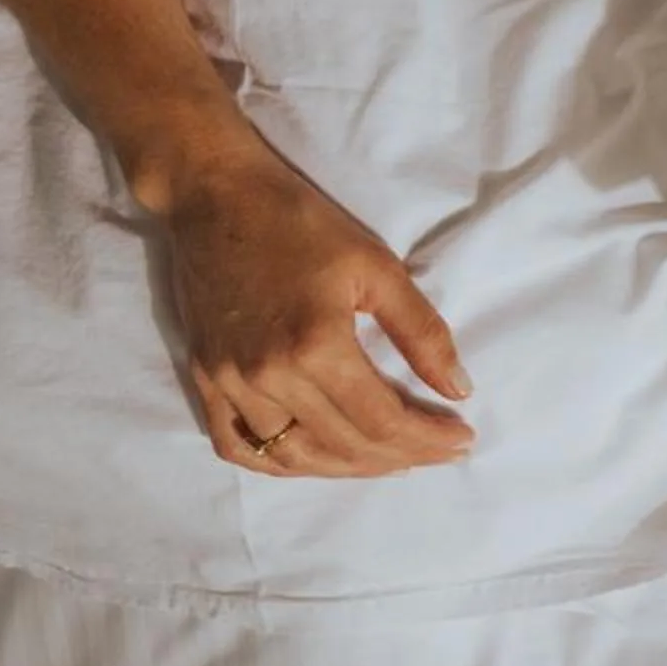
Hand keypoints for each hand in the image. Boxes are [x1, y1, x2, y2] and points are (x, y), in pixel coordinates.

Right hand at [160, 149, 475, 478]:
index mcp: (315, 347)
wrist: (215, 197)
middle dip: (402, 456)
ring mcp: (228, 383)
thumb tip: (459, 390)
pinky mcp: (204, 379)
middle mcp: (267, 376)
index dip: (428, 439)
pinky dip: (281, 464)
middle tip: (439, 452)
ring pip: (294, 456)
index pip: (381, 420)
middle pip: (344, 445)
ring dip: (348, 468)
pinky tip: (318, 460)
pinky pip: (239, 446)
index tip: (463, 440)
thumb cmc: (302, 225)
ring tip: (393, 460)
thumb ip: (422, 334)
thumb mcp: (378, 269)